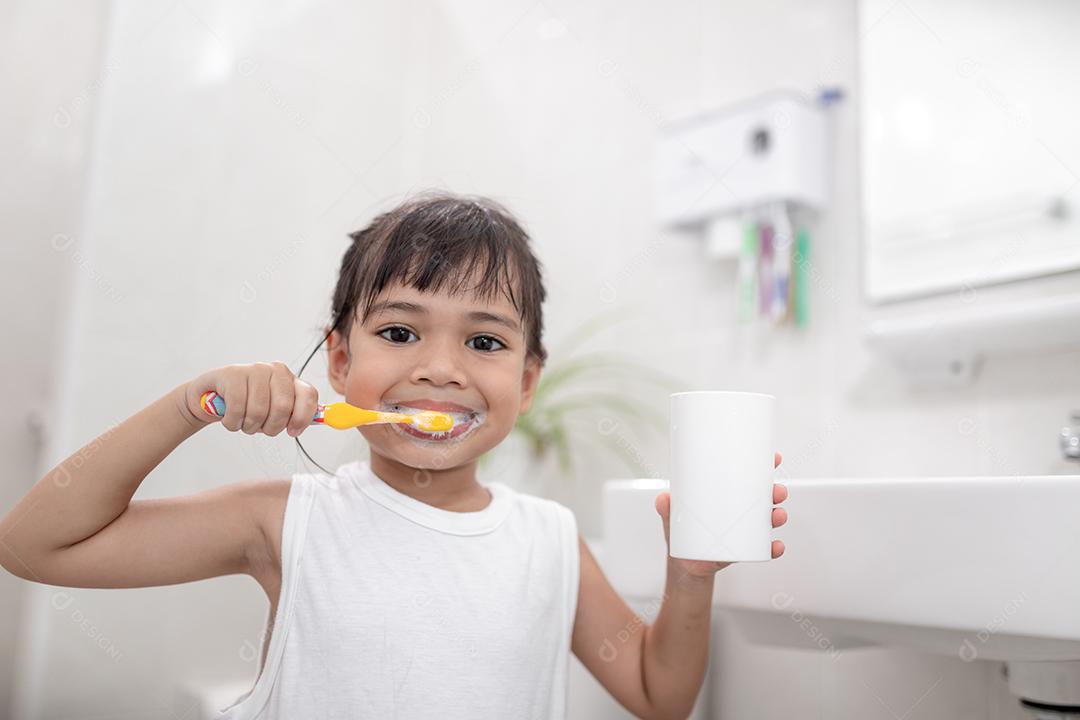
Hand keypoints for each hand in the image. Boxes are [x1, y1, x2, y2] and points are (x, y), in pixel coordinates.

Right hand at [179, 362, 319, 436]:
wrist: (212, 398)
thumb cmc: (249, 406)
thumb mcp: (275, 411)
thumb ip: (298, 414)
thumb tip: (326, 420)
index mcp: (291, 379)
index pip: (308, 396)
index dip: (303, 418)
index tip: (292, 432)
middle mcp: (276, 370)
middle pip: (283, 408)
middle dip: (270, 427)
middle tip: (260, 428)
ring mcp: (254, 370)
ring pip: (258, 411)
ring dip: (249, 426)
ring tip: (243, 421)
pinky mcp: (232, 374)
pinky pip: (237, 409)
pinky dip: (232, 422)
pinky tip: (230, 418)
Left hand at [655, 452, 786, 578]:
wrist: (686, 565)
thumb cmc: (682, 533)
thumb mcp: (672, 516)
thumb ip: (666, 506)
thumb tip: (664, 498)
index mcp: (728, 496)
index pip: (750, 477)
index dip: (765, 466)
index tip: (774, 458)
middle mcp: (741, 511)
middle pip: (766, 497)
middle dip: (776, 492)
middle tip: (776, 491)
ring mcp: (746, 531)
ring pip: (769, 520)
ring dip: (778, 516)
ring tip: (776, 516)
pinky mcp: (746, 550)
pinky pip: (765, 549)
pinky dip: (773, 548)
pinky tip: (775, 546)